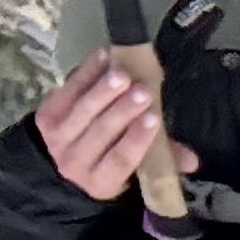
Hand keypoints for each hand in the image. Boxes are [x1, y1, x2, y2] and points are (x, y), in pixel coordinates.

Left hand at [35, 54, 197, 201]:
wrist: (55, 164)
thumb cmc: (107, 164)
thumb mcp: (134, 174)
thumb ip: (162, 162)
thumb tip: (193, 160)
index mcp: (102, 182)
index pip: (119, 160)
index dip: (136, 139)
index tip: (153, 118)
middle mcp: (76, 162)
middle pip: (101, 133)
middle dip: (122, 111)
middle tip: (143, 91)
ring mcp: (58, 138)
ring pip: (82, 112)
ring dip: (103, 91)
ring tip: (122, 75)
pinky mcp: (47, 113)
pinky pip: (68, 91)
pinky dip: (86, 73)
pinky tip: (104, 57)